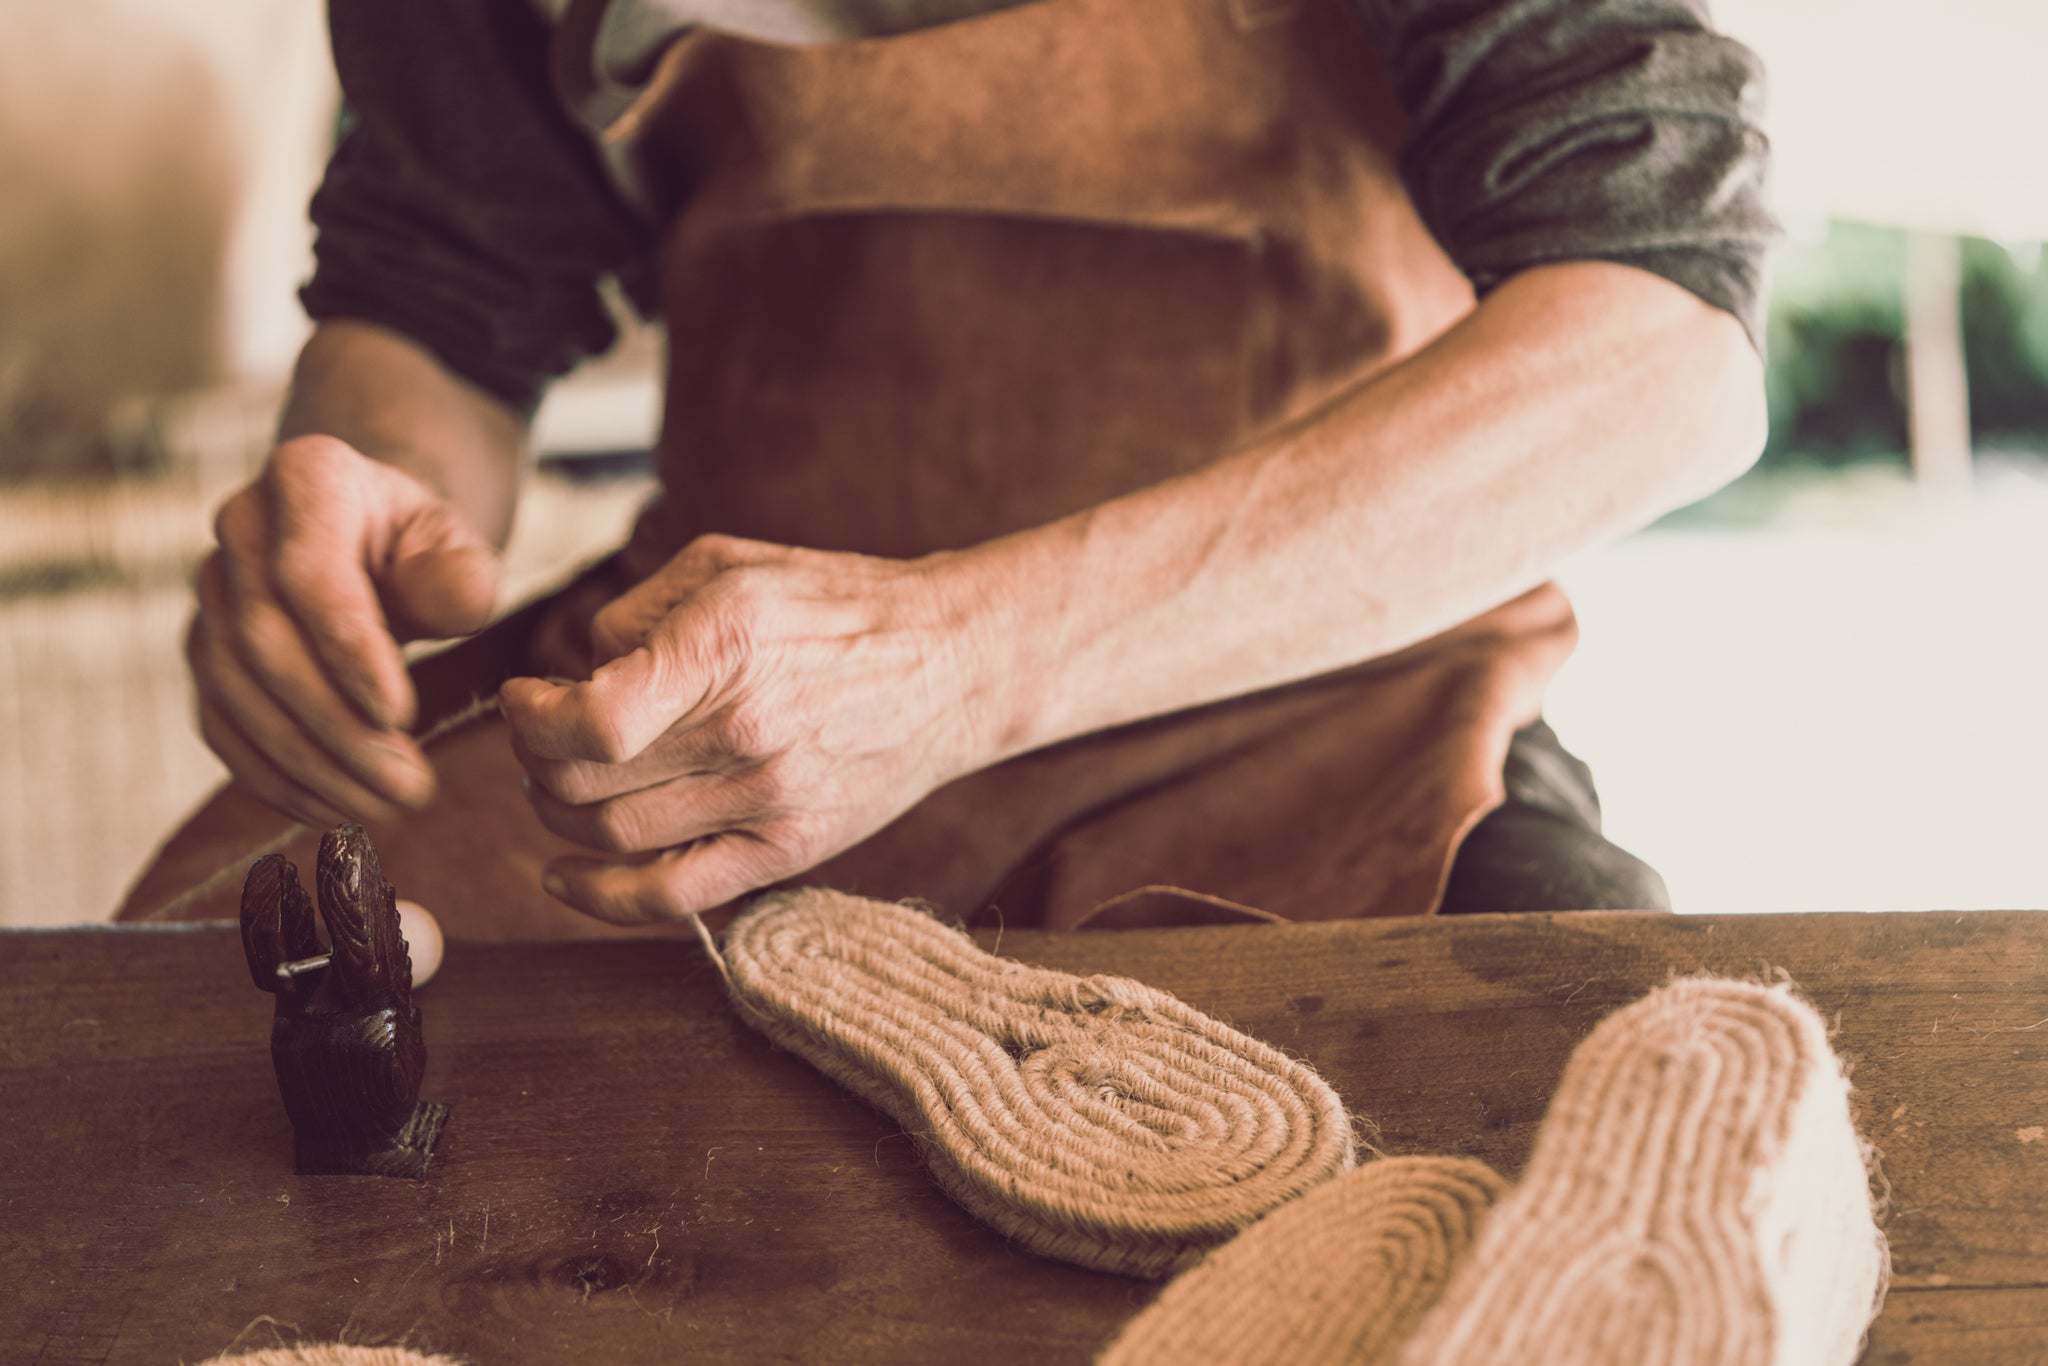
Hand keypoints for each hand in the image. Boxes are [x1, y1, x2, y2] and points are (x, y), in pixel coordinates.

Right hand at [189, 435, 499, 824]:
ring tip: (385, 807)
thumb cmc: (423, 545)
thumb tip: (459, 600)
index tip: (403, 717)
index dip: (349, 652)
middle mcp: (238, 528)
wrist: (374, 541)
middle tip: (410, 786)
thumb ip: (462, 571)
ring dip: (308, 764)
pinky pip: (222, 724)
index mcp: (305, 477)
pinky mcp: (205, 652)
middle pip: (263, 643)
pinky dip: (273, 777)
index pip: (307, 575)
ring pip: (234, 692)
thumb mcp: (459, 543)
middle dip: (336, 726)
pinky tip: (332, 810)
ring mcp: (210, 593)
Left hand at [499, 534, 995, 923]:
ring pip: (615, 837)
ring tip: (563, 781)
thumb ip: (640, 610)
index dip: (532, 718)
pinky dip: (602, 898)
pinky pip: (675, 896)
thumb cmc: (837, 606)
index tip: (527, 699)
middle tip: (539, 737)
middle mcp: (745, 731)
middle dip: (536, 759)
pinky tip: (565, 876)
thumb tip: (580, 671)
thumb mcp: (731, 566)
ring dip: (561, 814)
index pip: (593, 719)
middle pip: (588, 780)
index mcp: (725, 648)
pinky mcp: (791, 848)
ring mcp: (769, 799)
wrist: (953, 663)